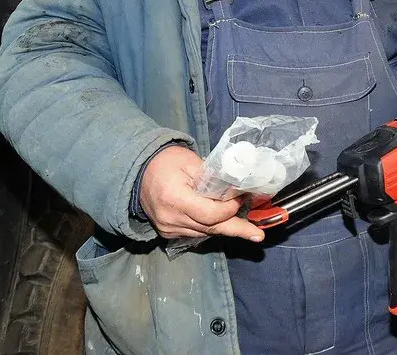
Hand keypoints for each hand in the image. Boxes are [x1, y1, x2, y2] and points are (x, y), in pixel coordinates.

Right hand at [139, 145, 263, 241]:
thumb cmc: (166, 162)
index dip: (229, 208)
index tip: (241, 198)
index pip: (210, 214)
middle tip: (258, 235)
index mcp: (175, 199)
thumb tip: (236, 187)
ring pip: (205, 232)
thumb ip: (213, 177)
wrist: (138, 172)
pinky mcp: (168, 232)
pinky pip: (196, 232)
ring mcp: (168, 228)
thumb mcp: (190, 162)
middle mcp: (170, 219)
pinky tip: (225, 223)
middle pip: (210, 227)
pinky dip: (211, 226)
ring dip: (226, 227)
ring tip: (248, 229)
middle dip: (237, 229)